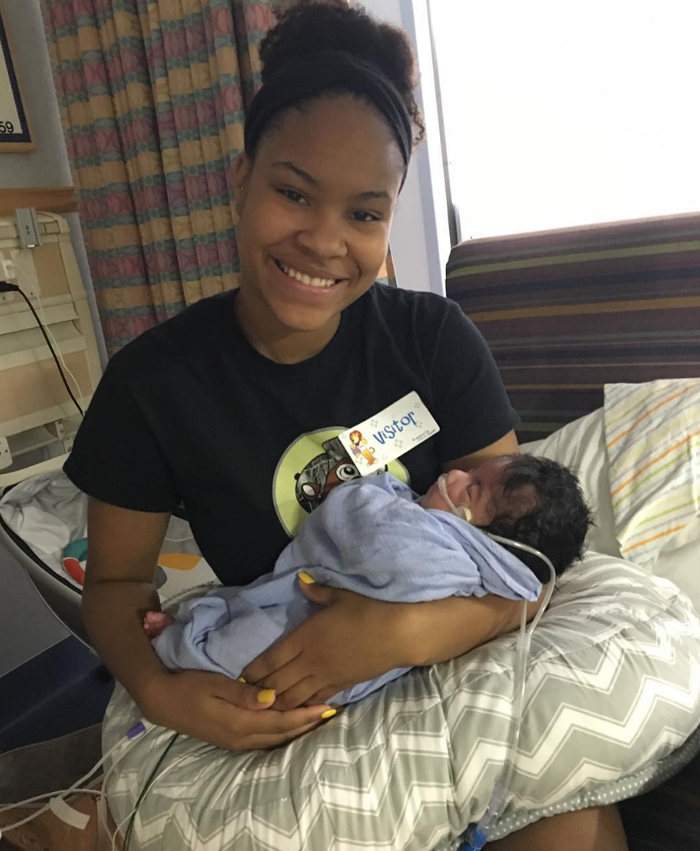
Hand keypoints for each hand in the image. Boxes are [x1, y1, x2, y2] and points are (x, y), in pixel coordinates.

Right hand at [137, 668, 332, 749]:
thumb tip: (272, 698)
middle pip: (282, 734)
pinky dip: (282, 731)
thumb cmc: (189, 686)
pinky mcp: (232, 739)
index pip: (281, 721)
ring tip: (317, 718)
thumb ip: (243, 693)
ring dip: (296, 729)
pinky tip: (290, 723)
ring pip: (274, 739)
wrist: (162, 701)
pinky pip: (265, 738)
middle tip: (331, 712)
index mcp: (239, 723)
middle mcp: (241, 737)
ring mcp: (236, 741)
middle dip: (307, 724)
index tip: (327, 707)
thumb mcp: (215, 684)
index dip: (305, 715)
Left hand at [242, 580, 411, 709]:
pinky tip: (295, 710)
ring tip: (265, 708)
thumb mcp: (339, 596)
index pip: (271, 659)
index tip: (241, 677)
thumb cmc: (367, 610)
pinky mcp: (341, 686)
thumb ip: (316, 590)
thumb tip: (300, 580)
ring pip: (292, 698)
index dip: (253, 671)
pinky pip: (314, 701)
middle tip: (246, 696)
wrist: (397, 633)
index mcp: (305, 637)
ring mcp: (325, 677)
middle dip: (259, 692)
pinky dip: (301, 707)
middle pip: (276, 683)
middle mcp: (310, 661)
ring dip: (277, 704)